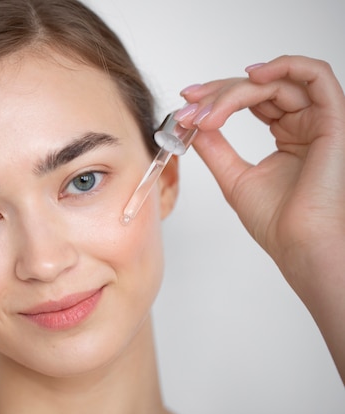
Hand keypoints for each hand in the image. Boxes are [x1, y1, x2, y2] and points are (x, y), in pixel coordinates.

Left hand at [177, 55, 344, 380]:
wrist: (300, 246)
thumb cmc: (278, 223)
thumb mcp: (234, 177)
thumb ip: (215, 148)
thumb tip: (192, 124)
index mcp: (287, 136)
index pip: (251, 100)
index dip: (216, 98)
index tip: (185, 106)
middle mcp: (304, 124)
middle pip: (260, 87)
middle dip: (218, 93)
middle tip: (189, 107)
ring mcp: (319, 120)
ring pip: (277, 80)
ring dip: (236, 90)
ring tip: (208, 110)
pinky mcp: (333, 120)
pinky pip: (317, 74)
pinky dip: (284, 65)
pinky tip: (250, 76)